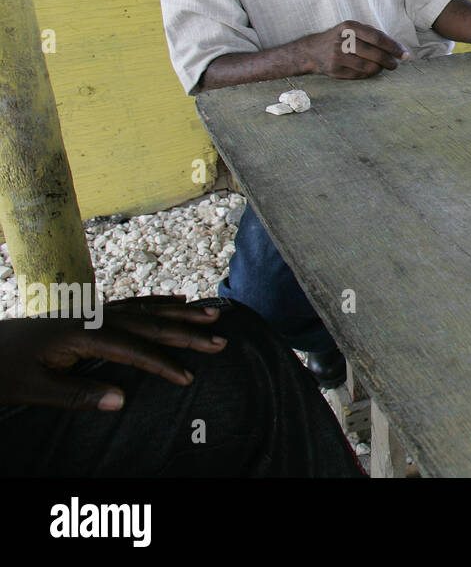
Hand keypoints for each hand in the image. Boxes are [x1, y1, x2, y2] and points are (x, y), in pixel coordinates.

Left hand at [0, 296, 225, 411]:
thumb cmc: (3, 369)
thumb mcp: (32, 389)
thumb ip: (77, 395)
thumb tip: (122, 400)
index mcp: (82, 335)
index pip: (133, 349)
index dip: (162, 364)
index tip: (187, 376)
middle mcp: (93, 317)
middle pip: (149, 323)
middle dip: (186, 332)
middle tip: (219, 340)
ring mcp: (93, 312)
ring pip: (146, 310)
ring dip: (180, 313)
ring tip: (211, 314)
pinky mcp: (90, 313)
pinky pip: (133, 304)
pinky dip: (157, 303)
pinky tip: (175, 301)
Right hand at [300, 20, 409, 78]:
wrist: (313, 50)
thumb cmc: (342, 39)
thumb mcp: (353, 29)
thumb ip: (374, 35)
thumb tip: (399, 48)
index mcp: (349, 27)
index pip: (377, 38)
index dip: (393, 47)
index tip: (405, 54)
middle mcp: (342, 40)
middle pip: (374, 54)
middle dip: (389, 61)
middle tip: (396, 64)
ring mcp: (337, 56)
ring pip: (368, 67)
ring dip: (380, 69)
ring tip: (383, 67)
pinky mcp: (334, 70)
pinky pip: (358, 75)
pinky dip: (368, 74)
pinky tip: (371, 71)